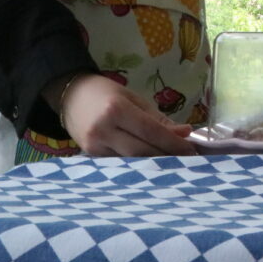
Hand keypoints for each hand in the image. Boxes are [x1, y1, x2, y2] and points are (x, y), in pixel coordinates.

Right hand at [50, 73, 194, 156]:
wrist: (70, 97)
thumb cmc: (106, 93)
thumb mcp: (134, 99)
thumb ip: (158, 119)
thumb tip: (185, 133)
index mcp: (117, 110)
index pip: (151, 132)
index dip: (173, 144)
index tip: (192, 151)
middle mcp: (104, 130)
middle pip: (142, 151)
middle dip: (167, 157)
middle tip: (188, 162)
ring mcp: (95, 147)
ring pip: (131, 162)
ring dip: (154, 165)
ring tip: (174, 165)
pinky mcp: (90, 157)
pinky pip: (120, 164)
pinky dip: (138, 166)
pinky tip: (152, 167)